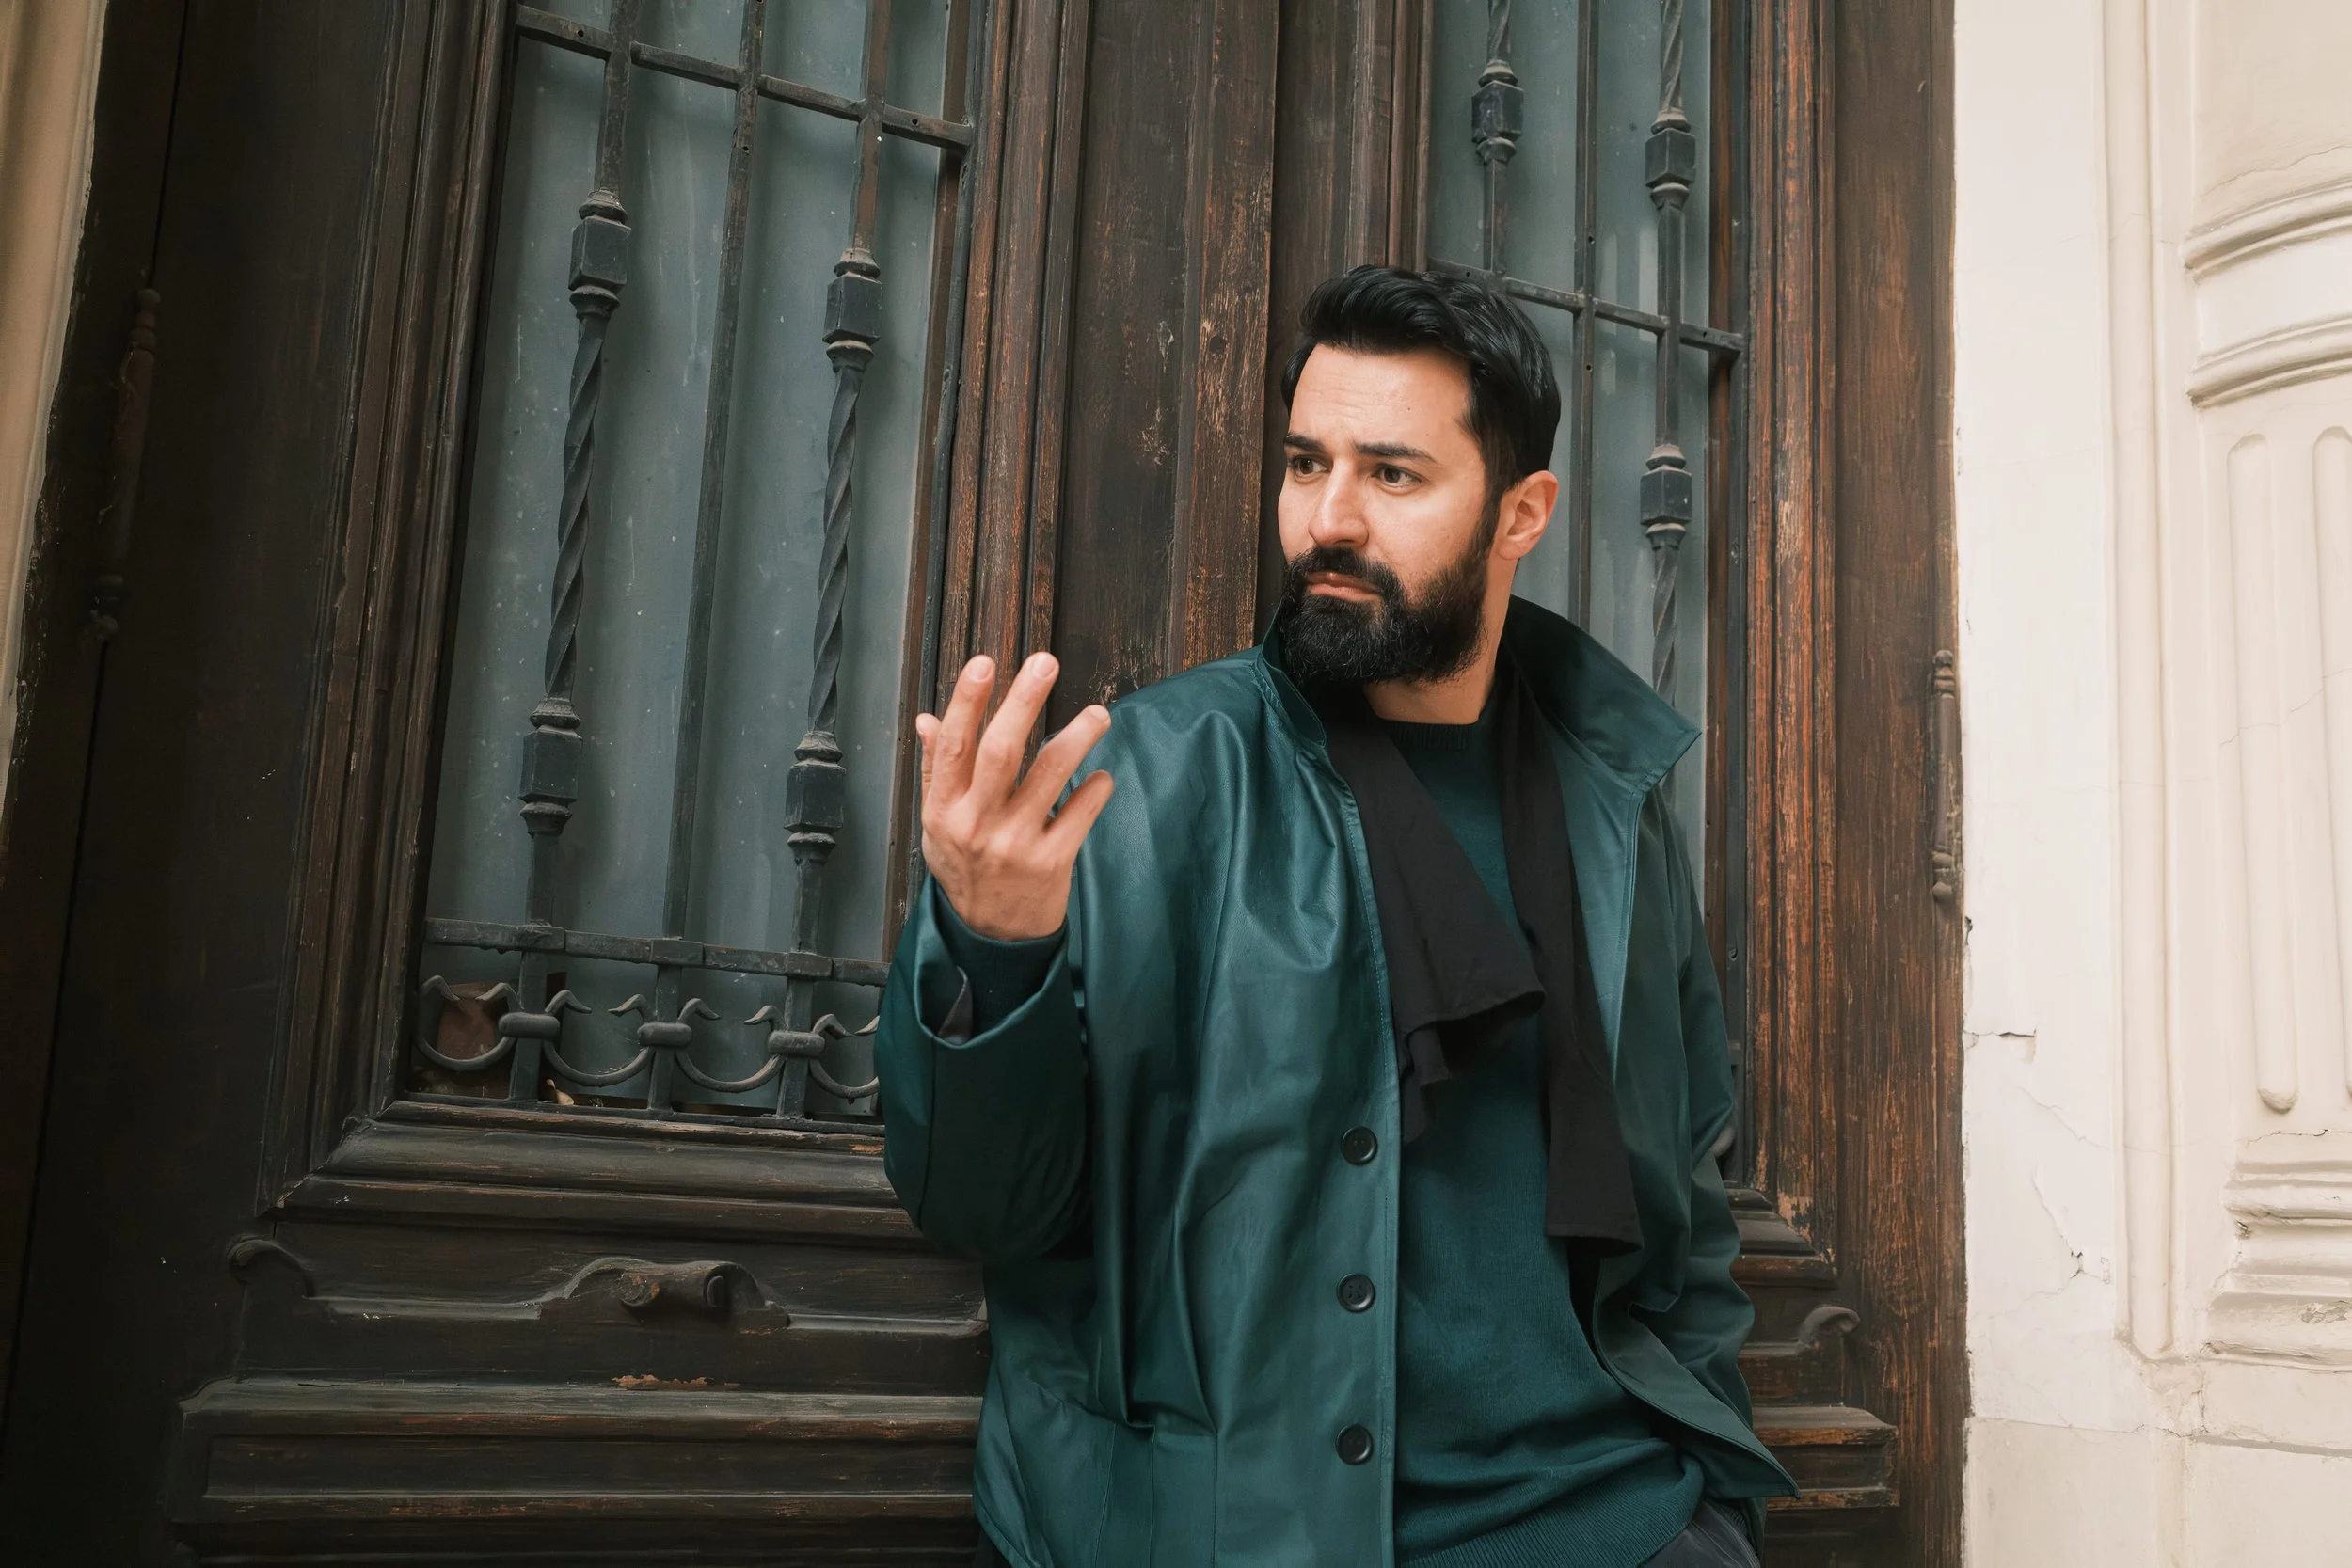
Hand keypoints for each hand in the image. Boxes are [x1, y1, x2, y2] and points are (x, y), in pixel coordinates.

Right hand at [915, 652, 1114, 941]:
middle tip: (1045, 664)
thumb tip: (927, 719)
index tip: (986, 663)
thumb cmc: (966, 873)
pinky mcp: (1052, 863)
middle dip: (1024, 701)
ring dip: (1077, 736)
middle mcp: (977, 825)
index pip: (953, 746)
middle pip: (1000, 751)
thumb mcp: (936, 825)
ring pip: (1049, 775)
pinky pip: (1080, 814)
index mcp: (945, 810)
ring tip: (1099, 714)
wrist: (991, 938)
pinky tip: (1102, 776)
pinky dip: (1096, 789)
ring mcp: (1015, 844)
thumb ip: (935, 771)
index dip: (967, 701)